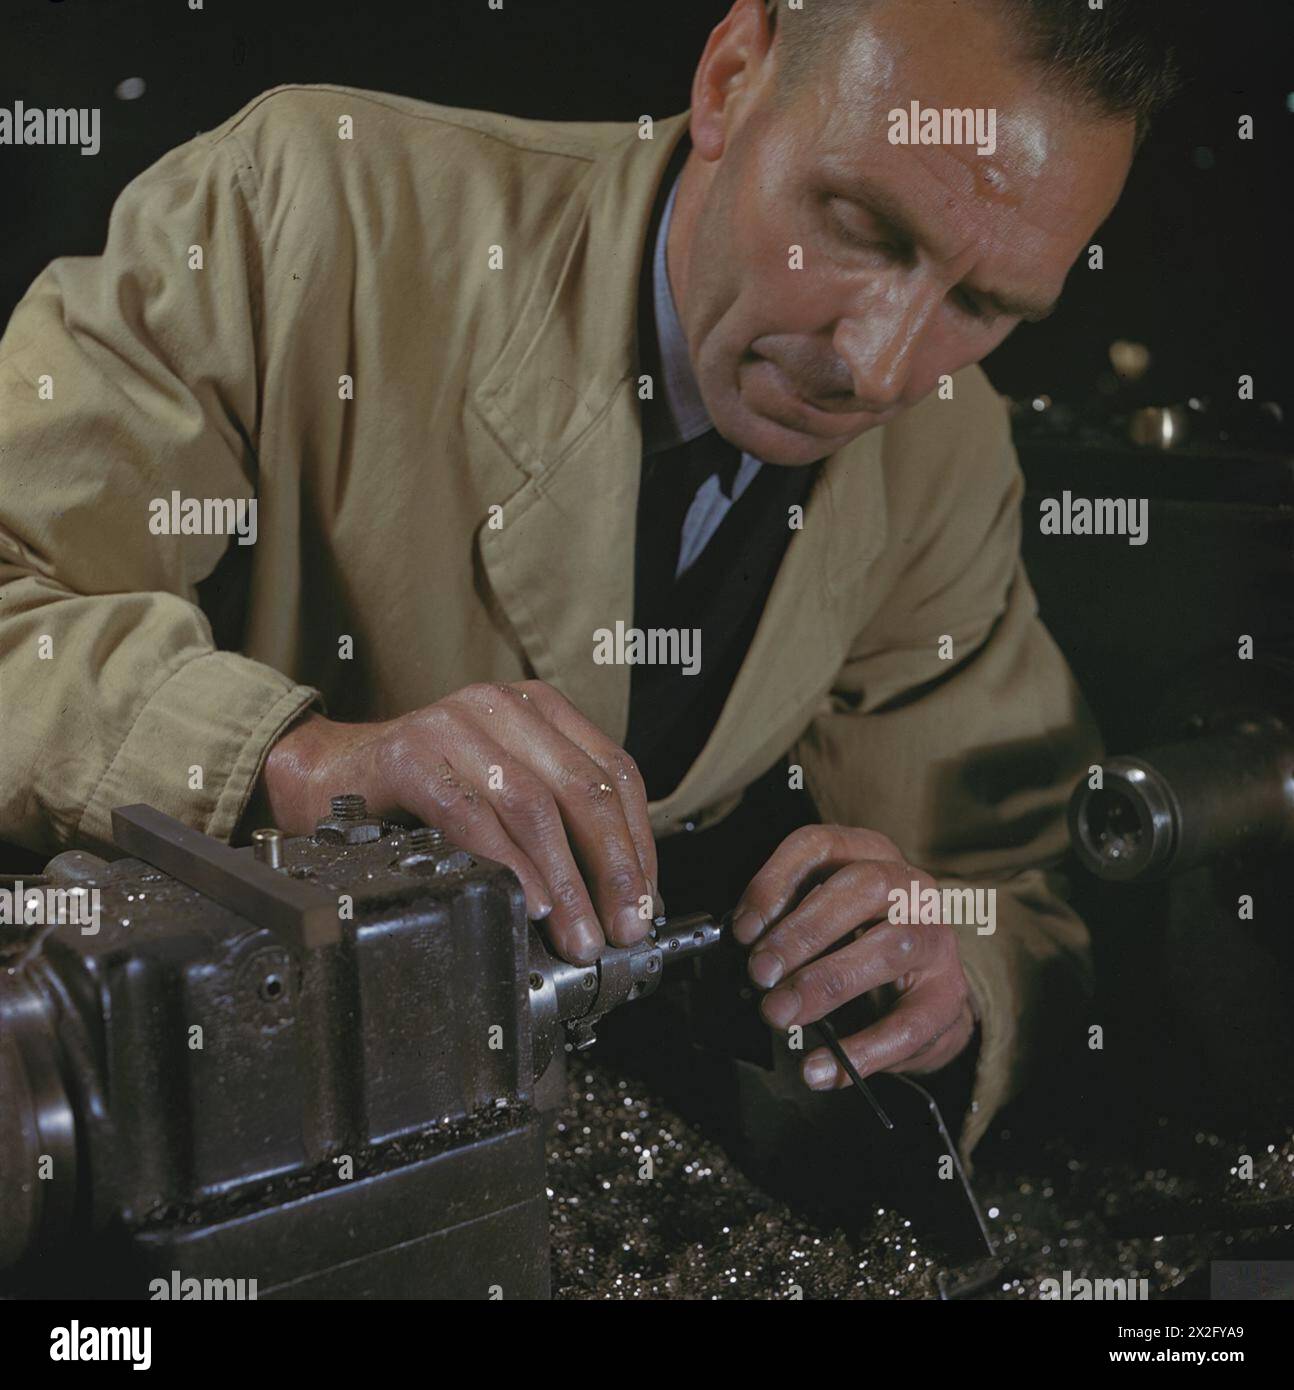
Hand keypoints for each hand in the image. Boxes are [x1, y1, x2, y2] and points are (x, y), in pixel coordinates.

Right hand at [258, 681, 658, 964]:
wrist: (326, 775)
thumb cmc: (421, 792)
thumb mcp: (501, 792)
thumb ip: (555, 823)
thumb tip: (614, 897)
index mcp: (537, 710)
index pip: (614, 772)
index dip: (637, 842)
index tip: (645, 901)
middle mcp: (501, 707)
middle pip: (582, 789)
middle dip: (612, 868)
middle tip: (622, 927)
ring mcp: (453, 725)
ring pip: (532, 804)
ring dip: (563, 880)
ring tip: (576, 932)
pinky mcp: (409, 755)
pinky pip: (470, 814)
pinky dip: (506, 863)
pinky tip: (525, 902)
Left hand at [731, 824, 974, 1089]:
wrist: (922, 998)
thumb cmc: (856, 947)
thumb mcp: (819, 921)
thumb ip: (783, 921)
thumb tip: (745, 942)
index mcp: (868, 855)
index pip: (820, 845)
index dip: (775, 882)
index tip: (743, 929)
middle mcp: (909, 887)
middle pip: (861, 887)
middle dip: (803, 932)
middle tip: (760, 973)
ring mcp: (935, 938)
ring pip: (890, 949)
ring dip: (826, 983)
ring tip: (780, 1014)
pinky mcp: (947, 997)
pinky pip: (907, 1025)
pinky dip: (860, 1050)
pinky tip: (819, 1067)